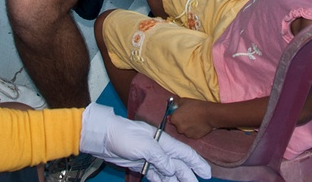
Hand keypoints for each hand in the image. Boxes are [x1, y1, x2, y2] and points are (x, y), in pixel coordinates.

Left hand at [79, 103, 211, 181]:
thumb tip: (171, 169)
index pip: (184, 153)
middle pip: (178, 165)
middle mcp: (160, 150)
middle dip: (188, 175)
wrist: (105, 136)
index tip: (206, 174)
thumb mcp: (144, 144)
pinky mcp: (142, 165)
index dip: (196, 163)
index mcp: (164, 142)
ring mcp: (151, 158)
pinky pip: (156, 175)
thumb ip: (159, 156)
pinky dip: (163, 181)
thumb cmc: (125, 135)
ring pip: (169, 172)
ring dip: (177, 180)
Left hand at [169, 99, 214, 138]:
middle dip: (182, 122)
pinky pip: (192, 133)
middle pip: (178, 125)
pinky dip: (194, 130)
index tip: (182, 113)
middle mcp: (179, 128)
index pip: (172, 118)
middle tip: (189, 116)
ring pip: (185, 130)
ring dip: (188, 127)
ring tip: (195, 120)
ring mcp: (187, 134)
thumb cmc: (196, 106)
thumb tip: (171, 103)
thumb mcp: (184, 100)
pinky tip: (198, 125)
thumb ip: (175, 103)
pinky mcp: (194, 137)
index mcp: (174, 119)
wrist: (209, 114)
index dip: (177, 115)